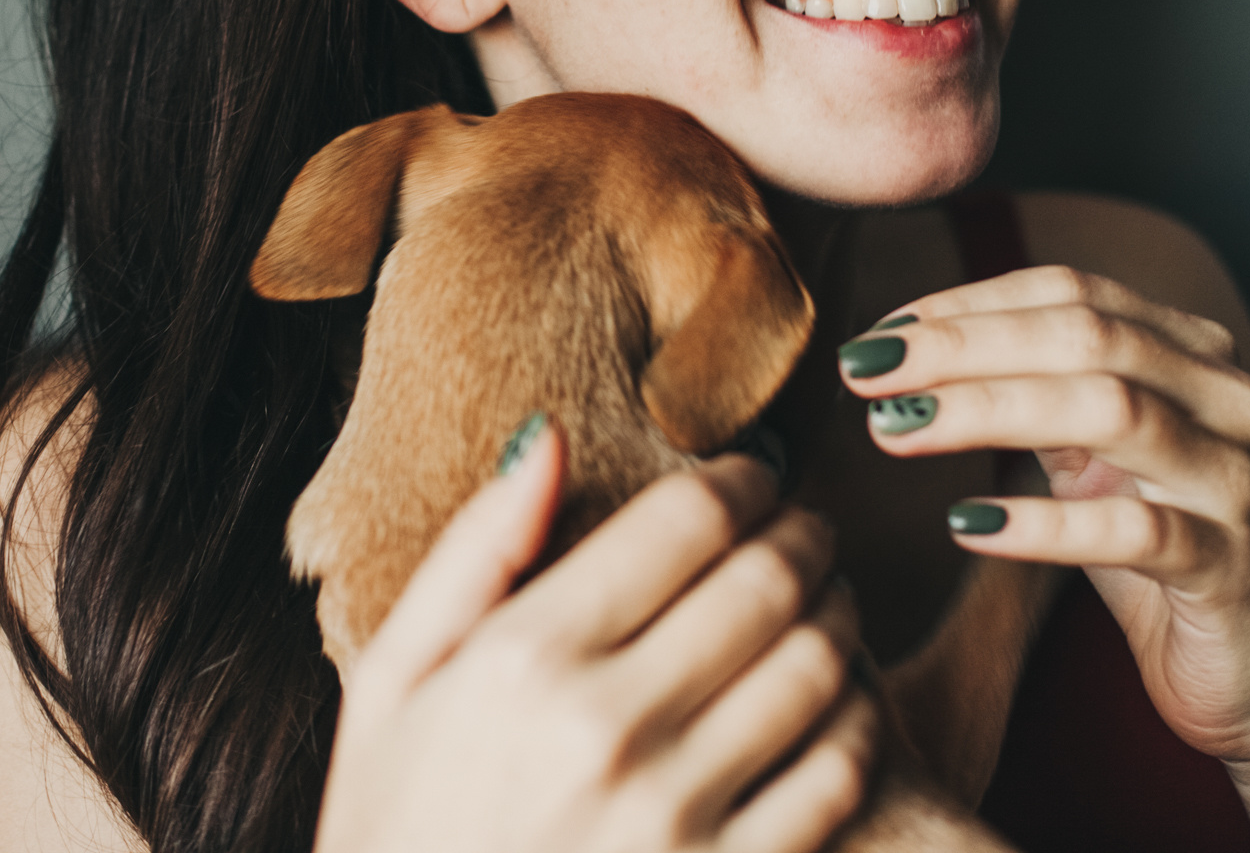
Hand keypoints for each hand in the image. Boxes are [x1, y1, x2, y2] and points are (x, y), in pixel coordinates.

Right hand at [315, 425, 878, 852]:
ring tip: (829, 601)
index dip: (739, 480)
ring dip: (841, 614)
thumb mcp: (391, 687)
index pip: (685, 520)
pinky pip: (836, 776)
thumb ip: (474, 555)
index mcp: (523, 660)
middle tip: (807, 527)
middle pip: (766, 580)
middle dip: (804, 533)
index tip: (750, 477)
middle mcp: (606, 731)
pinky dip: (857, 719)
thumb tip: (549, 437)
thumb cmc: (397, 834)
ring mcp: (675, 817)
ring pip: (816, 668)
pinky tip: (841, 700)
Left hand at [834, 265, 1249, 764]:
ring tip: (899, 428)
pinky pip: (1134, 531)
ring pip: (1111, 410)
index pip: (1071, 293)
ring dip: (987, 411)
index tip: (880, 333)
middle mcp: (1225, 398)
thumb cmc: (1158, 554)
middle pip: (1085, 336)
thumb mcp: (1090, 459)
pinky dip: (1044, 523)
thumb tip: (906, 356)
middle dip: (962, 345)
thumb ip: (1030, 396)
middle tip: (866, 369)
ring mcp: (1235, 478)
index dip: (966, 304)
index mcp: (1191, 353)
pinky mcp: (1231, 565)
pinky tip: (968, 525)